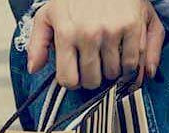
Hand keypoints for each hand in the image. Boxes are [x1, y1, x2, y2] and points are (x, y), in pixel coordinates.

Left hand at [26, 0, 164, 89]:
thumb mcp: (47, 15)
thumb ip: (37, 44)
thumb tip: (34, 68)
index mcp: (66, 33)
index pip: (69, 79)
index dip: (72, 82)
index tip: (75, 75)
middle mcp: (89, 34)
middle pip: (93, 80)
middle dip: (92, 78)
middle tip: (93, 67)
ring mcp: (112, 31)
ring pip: (114, 74)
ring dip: (111, 72)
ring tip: (107, 59)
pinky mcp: (133, 26)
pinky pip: (134, 61)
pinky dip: (130, 65)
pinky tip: (122, 57)